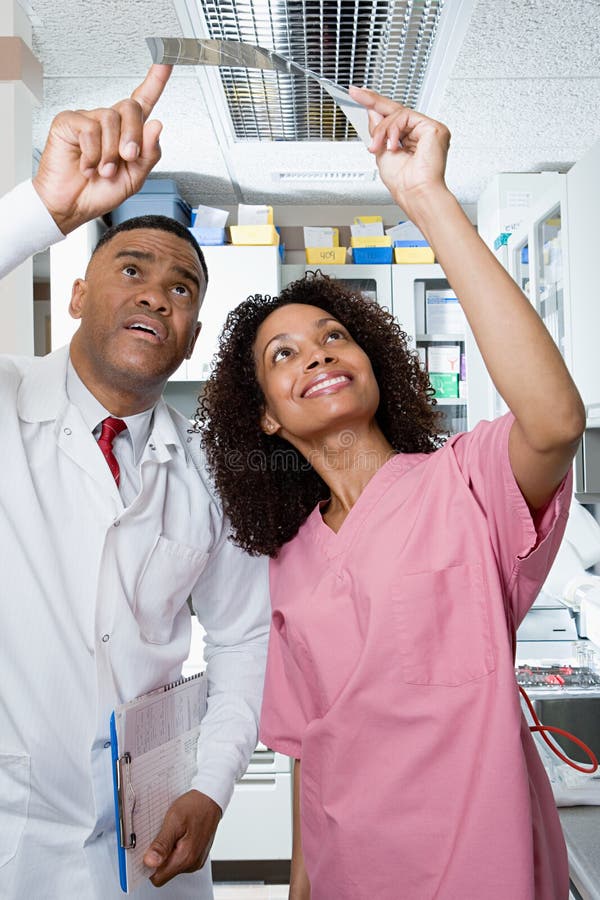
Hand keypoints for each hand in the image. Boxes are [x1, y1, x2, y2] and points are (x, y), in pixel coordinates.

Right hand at [32, 64, 172, 234]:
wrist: (72, 207)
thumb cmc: (99, 193)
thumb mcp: (134, 179)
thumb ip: (149, 154)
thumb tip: (156, 126)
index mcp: (128, 134)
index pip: (144, 100)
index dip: (156, 79)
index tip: (167, 59)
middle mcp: (109, 122)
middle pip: (132, 107)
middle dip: (133, 137)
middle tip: (126, 159)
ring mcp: (88, 120)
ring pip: (111, 119)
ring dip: (111, 152)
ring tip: (103, 170)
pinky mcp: (70, 122)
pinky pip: (90, 129)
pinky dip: (93, 153)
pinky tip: (87, 165)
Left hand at [142, 789, 221, 886]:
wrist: (211, 798)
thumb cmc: (195, 806)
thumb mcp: (173, 820)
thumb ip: (161, 844)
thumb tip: (149, 862)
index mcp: (185, 858)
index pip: (157, 878)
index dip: (149, 865)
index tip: (147, 851)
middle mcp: (192, 864)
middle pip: (164, 873)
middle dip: (158, 858)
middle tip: (160, 837)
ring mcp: (196, 861)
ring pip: (172, 866)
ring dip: (167, 853)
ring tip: (171, 833)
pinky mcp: (197, 856)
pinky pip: (180, 859)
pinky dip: (175, 849)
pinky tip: (178, 835)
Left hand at [349, 86, 450, 215]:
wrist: (415, 194)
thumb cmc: (403, 184)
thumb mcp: (381, 152)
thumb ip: (378, 131)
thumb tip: (372, 112)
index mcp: (411, 141)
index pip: (393, 118)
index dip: (375, 105)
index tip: (358, 96)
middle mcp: (421, 134)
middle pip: (395, 111)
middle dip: (373, 102)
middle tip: (356, 93)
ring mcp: (428, 130)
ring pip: (398, 114)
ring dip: (382, 130)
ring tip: (377, 147)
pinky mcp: (434, 128)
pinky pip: (406, 117)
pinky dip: (393, 130)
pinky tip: (392, 145)